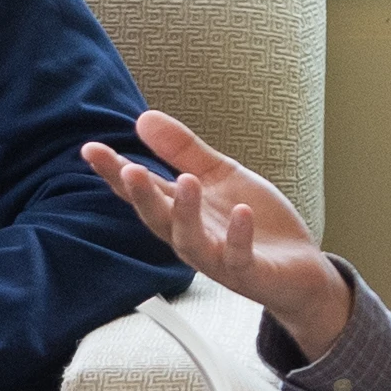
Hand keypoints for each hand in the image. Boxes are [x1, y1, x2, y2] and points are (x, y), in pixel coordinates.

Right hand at [80, 109, 349, 355]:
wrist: (299, 268)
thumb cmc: (254, 224)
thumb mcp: (219, 176)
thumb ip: (182, 150)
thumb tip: (143, 119)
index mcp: (181, 212)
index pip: (141, 191)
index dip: (115, 172)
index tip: (91, 150)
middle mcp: (191, 237)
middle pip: (157, 218)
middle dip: (141, 195)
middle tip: (128, 169)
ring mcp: (218, 257)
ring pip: (191, 241)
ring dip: (186, 213)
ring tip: (186, 181)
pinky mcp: (249, 272)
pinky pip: (238, 256)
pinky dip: (237, 235)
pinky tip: (239, 212)